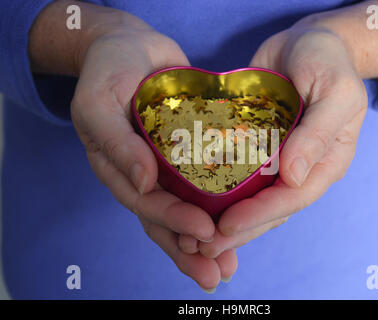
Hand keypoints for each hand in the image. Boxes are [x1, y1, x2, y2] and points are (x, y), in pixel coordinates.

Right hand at [70, 15, 236, 290]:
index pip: (147, 207)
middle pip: (169, 221)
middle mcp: (147, 174)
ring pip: (190, 209)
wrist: (130, 45)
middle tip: (219, 274)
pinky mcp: (193, 149)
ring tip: (231, 264)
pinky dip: (223, 202)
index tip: (205, 233)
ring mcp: (170, 165)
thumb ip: (117, 144)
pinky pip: (208, 180)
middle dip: (193, 249)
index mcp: (120, 171)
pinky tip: (244, 218)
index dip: (174, 223)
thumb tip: (145, 184)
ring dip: (210, 238)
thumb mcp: (100, 104)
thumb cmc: (108, 71)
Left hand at [179, 25, 367, 257]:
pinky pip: (235, 172)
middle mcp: (299, 168)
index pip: (292, 198)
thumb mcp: (336, 92)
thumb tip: (294, 176)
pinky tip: (190, 200)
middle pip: (267, 208)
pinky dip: (215, 189)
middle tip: (201, 247)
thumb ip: (318, 133)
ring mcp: (276, 159)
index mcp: (324, 162)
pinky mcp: (254, 145)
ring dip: (221, 218)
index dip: (259, 216)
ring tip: (190, 236)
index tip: (226, 227)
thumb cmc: (329, 61)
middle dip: (236, 230)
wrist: (307, 40)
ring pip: (249, 197)